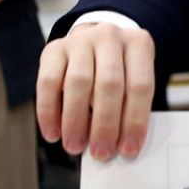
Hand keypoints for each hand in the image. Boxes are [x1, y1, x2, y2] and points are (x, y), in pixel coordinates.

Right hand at [36, 22, 156, 159]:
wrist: (95, 40)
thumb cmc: (120, 67)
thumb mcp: (134, 76)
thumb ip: (130, 104)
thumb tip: (120, 143)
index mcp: (139, 43)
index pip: (140, 86)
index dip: (134, 121)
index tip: (128, 149)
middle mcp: (110, 36)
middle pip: (109, 84)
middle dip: (105, 124)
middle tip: (101, 152)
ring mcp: (80, 40)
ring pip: (78, 83)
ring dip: (76, 121)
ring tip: (76, 146)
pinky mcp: (53, 49)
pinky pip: (48, 83)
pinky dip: (49, 112)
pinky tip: (53, 133)